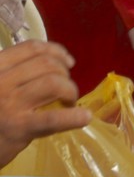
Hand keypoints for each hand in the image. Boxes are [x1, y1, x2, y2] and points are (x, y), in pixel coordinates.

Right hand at [0, 41, 90, 168]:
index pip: (31, 48)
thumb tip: (62, 59)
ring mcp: (8, 105)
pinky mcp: (18, 128)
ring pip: (53, 83)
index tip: (67, 61)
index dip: (56, 51)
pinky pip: (52, 118)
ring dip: (70, 90)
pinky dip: (73, 117)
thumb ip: (19, 70)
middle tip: (65, 89)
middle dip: (64, 74)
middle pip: (46, 64)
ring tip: (69, 102)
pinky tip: (83, 118)